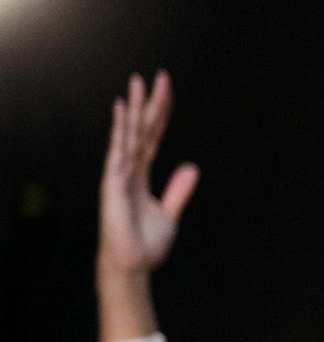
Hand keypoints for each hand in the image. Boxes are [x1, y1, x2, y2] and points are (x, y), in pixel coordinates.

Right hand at [98, 70, 198, 280]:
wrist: (134, 265)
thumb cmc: (146, 243)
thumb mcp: (170, 213)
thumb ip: (178, 190)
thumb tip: (191, 168)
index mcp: (141, 174)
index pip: (153, 137)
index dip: (161, 115)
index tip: (166, 91)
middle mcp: (128, 169)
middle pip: (142, 129)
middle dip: (150, 103)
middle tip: (159, 76)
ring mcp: (119, 174)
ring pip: (129, 134)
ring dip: (135, 108)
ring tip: (139, 81)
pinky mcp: (114, 183)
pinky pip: (118, 151)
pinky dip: (120, 129)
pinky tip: (123, 108)